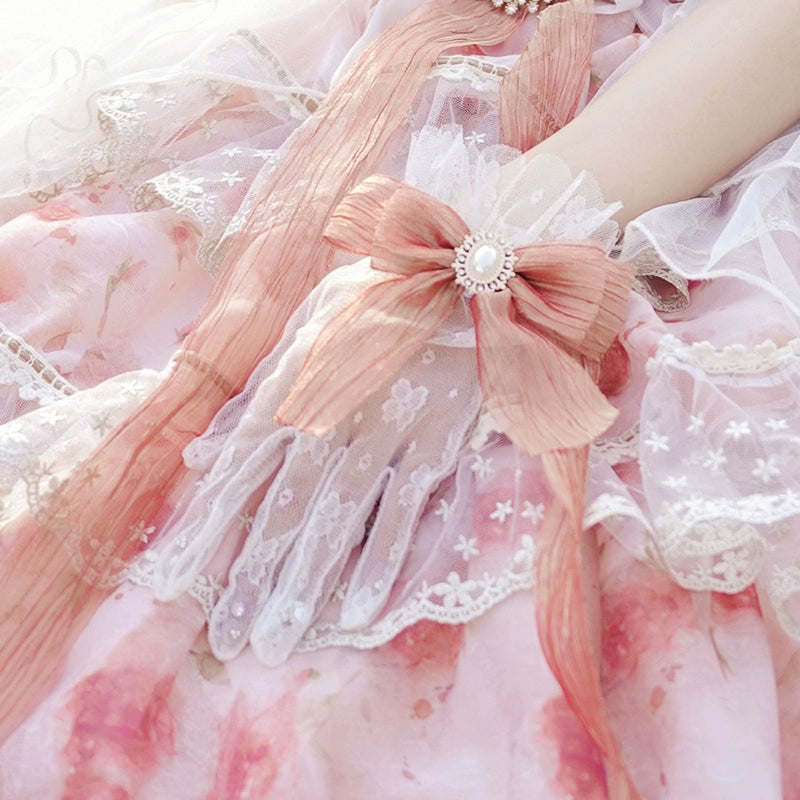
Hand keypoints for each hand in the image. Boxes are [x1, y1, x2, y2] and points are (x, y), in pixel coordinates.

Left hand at [152, 261, 481, 663]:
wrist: (457, 276)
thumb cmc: (375, 302)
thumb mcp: (303, 328)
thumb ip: (252, 393)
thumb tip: (199, 457)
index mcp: (292, 384)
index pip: (238, 469)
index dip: (204, 528)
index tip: (174, 581)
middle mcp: (329, 414)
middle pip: (281, 508)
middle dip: (252, 578)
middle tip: (229, 640)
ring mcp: (383, 432)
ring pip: (336, 519)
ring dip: (305, 584)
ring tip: (278, 641)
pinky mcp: (433, 443)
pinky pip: (403, 511)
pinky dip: (381, 561)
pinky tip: (358, 611)